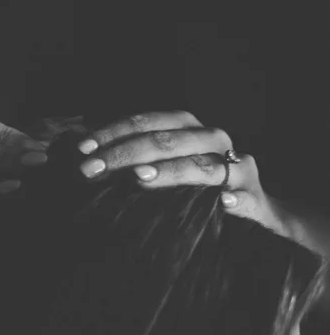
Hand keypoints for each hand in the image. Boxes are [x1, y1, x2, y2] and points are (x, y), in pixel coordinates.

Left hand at [76, 109, 292, 237]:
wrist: (251, 211)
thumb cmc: (194, 190)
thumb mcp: (164, 170)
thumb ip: (131, 160)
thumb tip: (80, 156)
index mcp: (188, 128)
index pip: (147, 123)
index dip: (113, 133)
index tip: (82, 150)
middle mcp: (212, 140)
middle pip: (167, 141)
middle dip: (125, 154)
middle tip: (90, 170)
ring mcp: (235, 168)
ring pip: (202, 167)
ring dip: (170, 172)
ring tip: (140, 178)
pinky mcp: (254, 198)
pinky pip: (245, 199)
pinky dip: (235, 200)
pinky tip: (223, 203)